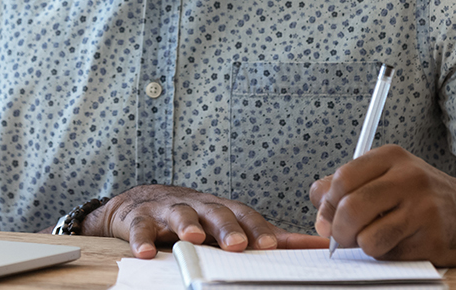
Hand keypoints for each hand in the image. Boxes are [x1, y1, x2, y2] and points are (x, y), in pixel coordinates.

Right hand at [83, 184, 327, 258]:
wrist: (139, 204)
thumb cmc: (194, 218)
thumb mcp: (229, 224)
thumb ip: (268, 235)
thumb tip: (317, 245)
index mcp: (222, 209)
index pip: (244, 215)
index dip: (257, 228)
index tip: (272, 245)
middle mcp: (198, 206)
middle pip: (215, 213)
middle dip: (227, 228)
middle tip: (237, 245)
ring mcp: (168, 211)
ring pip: (180, 215)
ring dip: (187, 225)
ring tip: (193, 239)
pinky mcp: (139, 219)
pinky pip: (140, 228)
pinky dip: (141, 239)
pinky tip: (145, 252)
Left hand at [309, 145, 455, 265]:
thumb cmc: (417, 196)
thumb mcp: (384, 178)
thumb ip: (346, 189)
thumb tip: (319, 212)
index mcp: (390, 157)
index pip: (342, 179)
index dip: (326, 204)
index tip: (326, 218)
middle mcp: (408, 178)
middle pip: (351, 207)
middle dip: (338, 230)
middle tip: (341, 238)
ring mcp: (423, 208)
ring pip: (368, 237)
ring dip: (362, 246)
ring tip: (372, 240)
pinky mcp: (433, 238)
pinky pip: (390, 254)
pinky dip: (384, 255)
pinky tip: (397, 245)